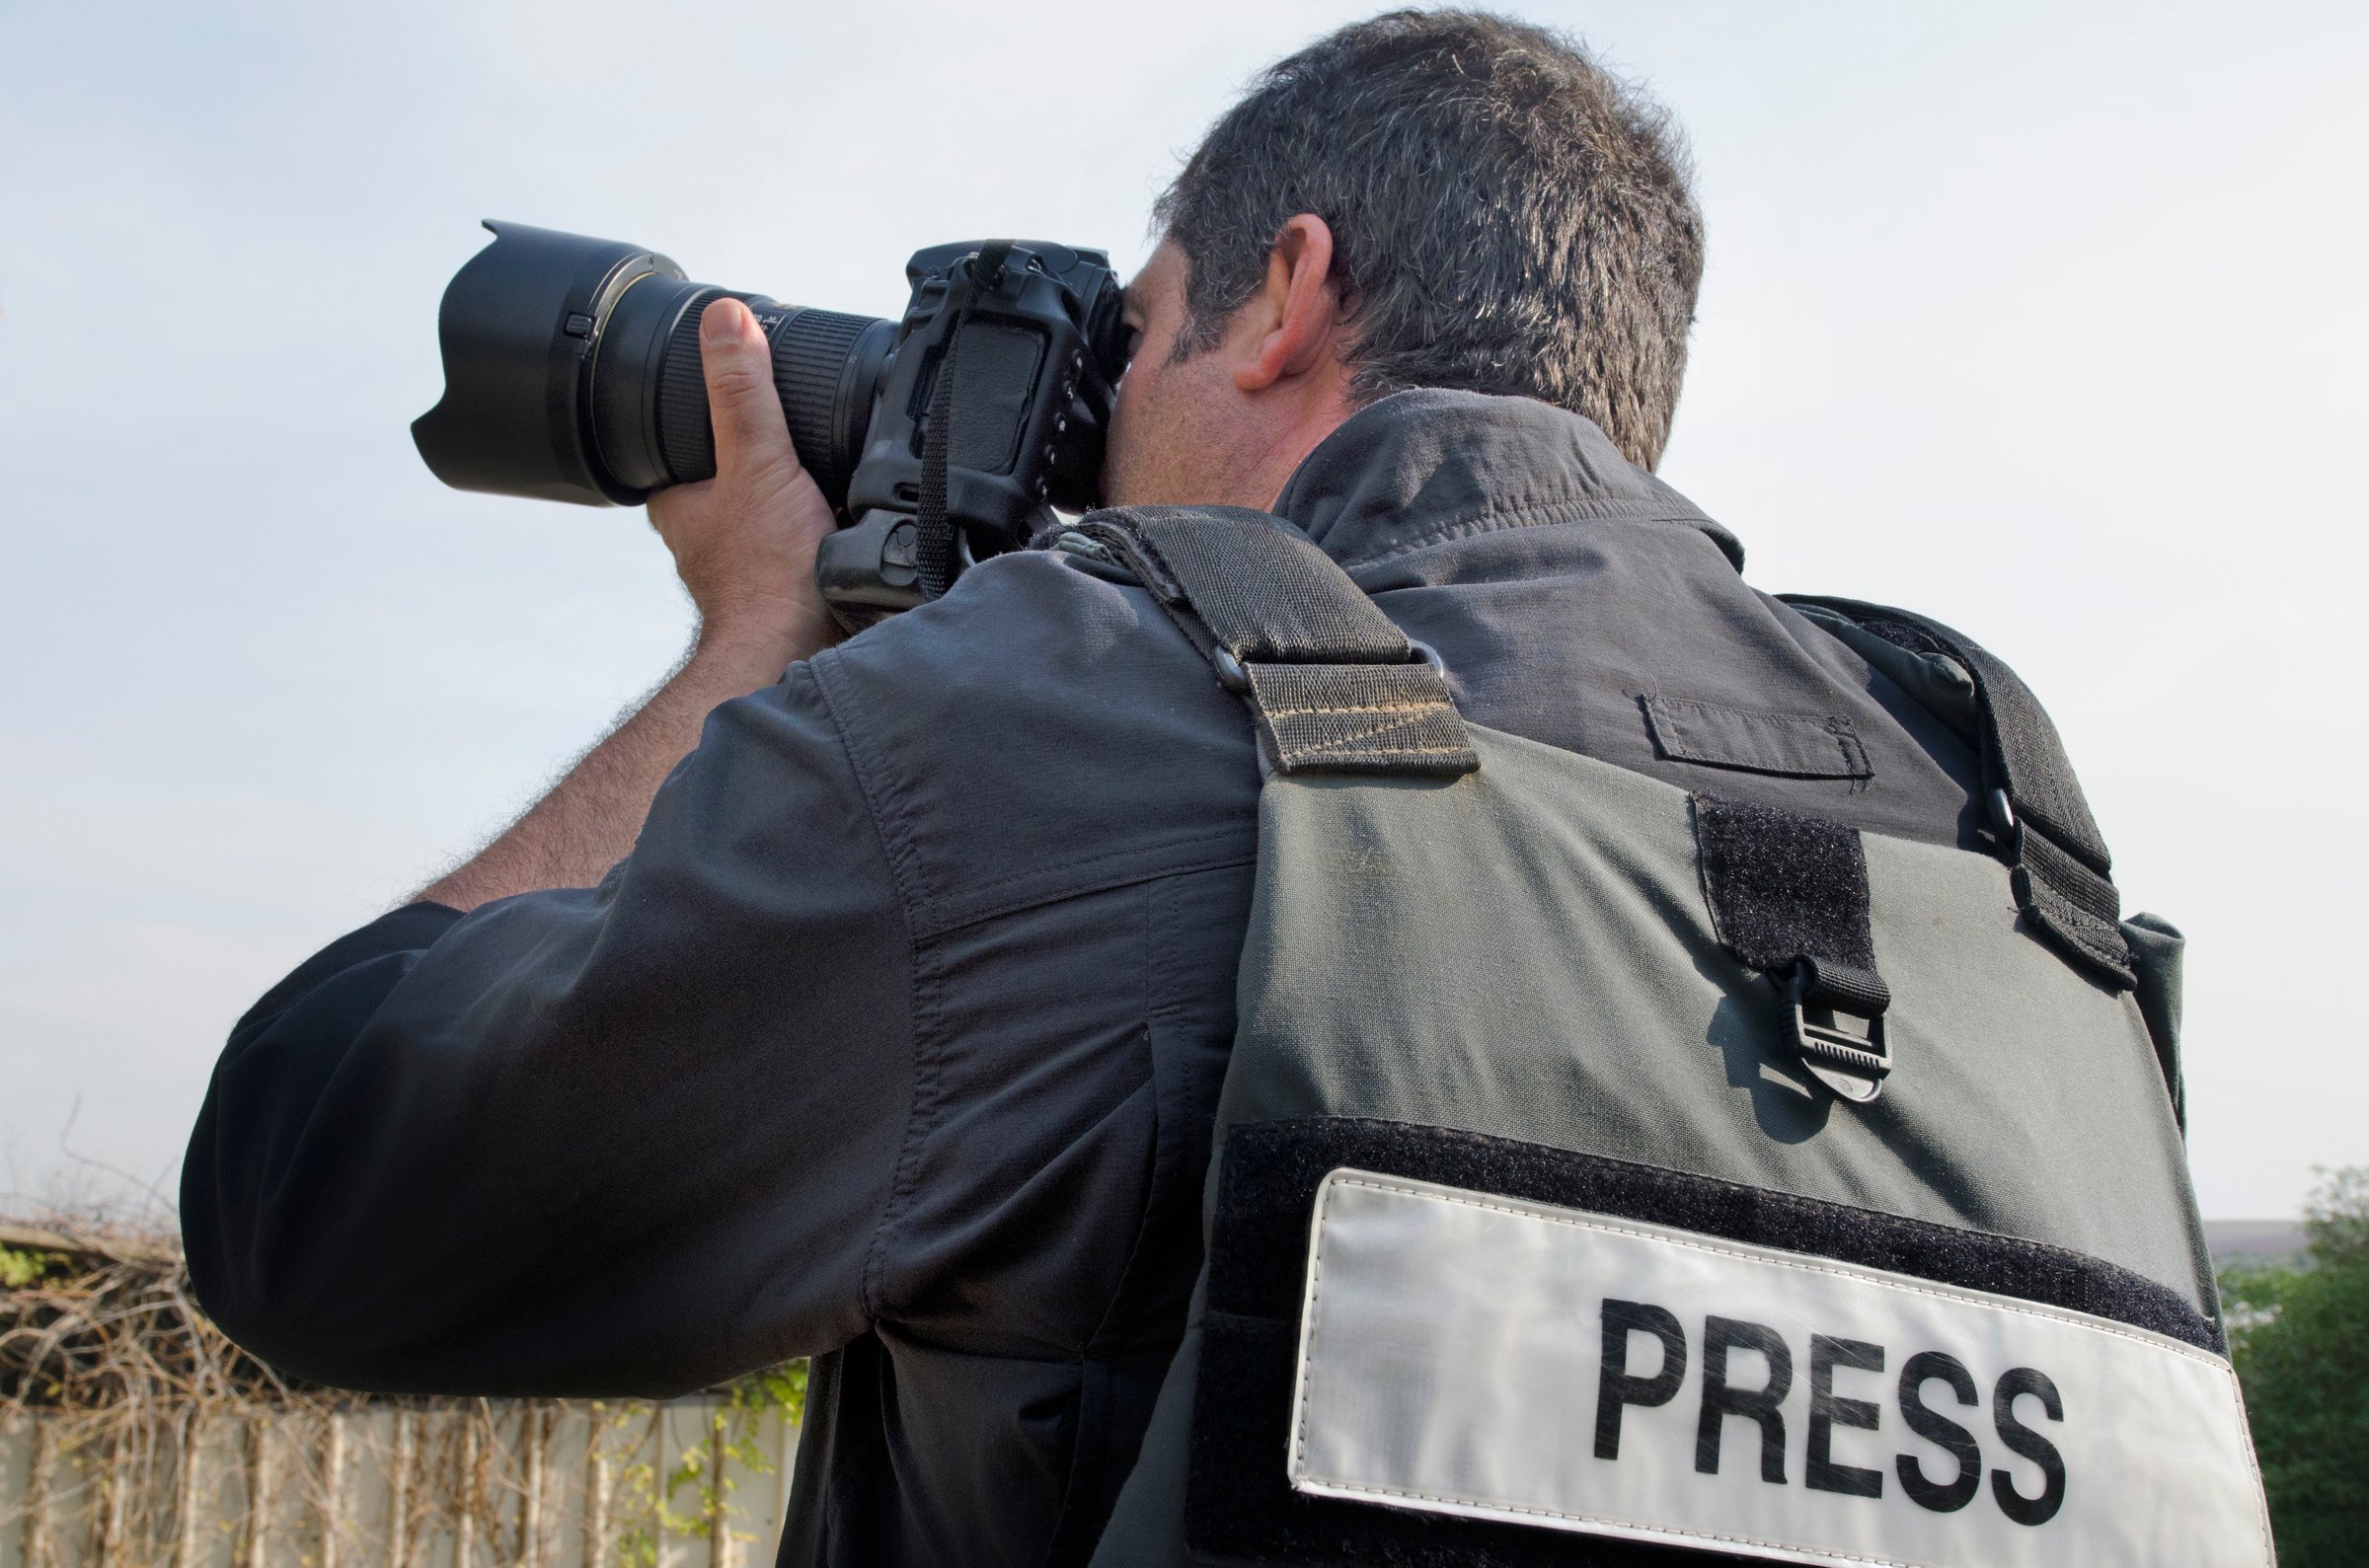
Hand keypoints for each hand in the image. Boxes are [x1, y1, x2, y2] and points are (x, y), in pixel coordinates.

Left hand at [647, 297, 839, 666]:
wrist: (801, 655)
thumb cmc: (767, 577)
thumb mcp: (757, 461)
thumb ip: (743, 393)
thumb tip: (725, 319)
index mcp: (677, 499)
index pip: (681, 434)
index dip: (712, 406)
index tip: (744, 384)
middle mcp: (703, 531)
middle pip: (728, 466)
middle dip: (763, 450)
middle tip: (798, 427)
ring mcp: (742, 561)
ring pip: (765, 504)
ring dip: (796, 490)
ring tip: (828, 474)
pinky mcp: (783, 583)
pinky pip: (799, 536)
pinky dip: (820, 522)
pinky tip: (843, 517)